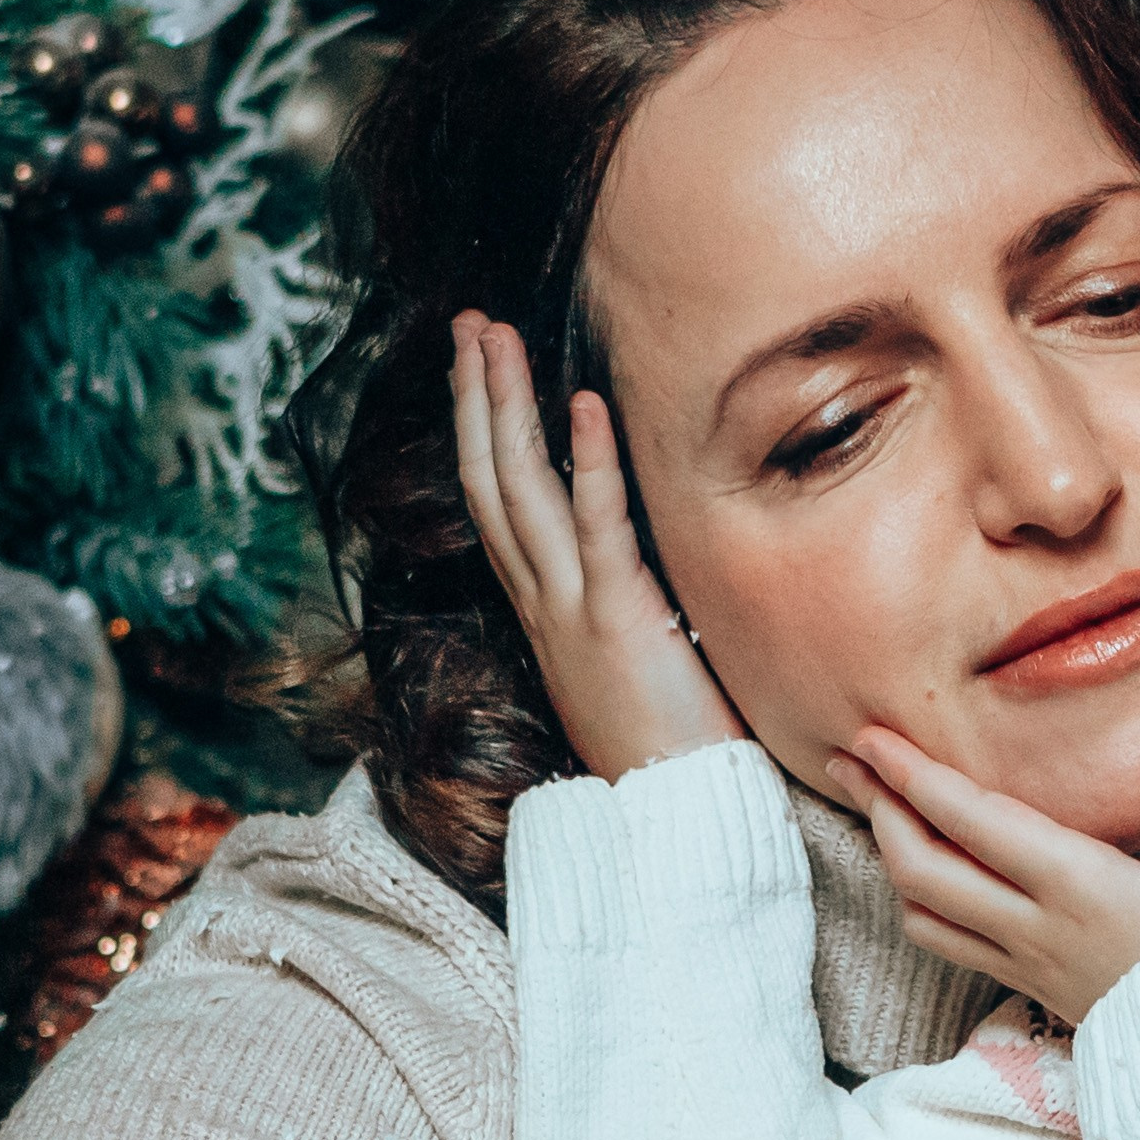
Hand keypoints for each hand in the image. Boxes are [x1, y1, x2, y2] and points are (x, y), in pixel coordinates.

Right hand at [450, 313, 743, 782]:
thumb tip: (647, 549)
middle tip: (468, 324)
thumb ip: (627, 598)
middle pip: (490, 481)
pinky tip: (583, 405)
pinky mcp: (620, 618)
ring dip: (505, 408)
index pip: (497, 503)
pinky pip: (598, 527)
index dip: (480, 431)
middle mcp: (544, 600)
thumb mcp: (635, 654)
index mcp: (545, 608)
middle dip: (475, 397)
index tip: (477, 367)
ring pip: (520, 491)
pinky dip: (589, 463)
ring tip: (495, 338)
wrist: (671, 815)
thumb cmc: (668, 742)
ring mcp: (573, 608)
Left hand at [824, 727, 1139, 1023]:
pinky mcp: (1031, 988)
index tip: (873, 737)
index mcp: (1085, 889)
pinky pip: (949, 944)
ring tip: (875, 806)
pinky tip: (924, 874)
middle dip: (879, 810)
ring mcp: (1028, 963)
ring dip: (891, 858)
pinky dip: (921, 901)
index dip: (918, 779)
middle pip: (924, 870)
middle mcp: (1040, 927)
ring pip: (924, 913)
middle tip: (848, 758)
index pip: (978, 825)